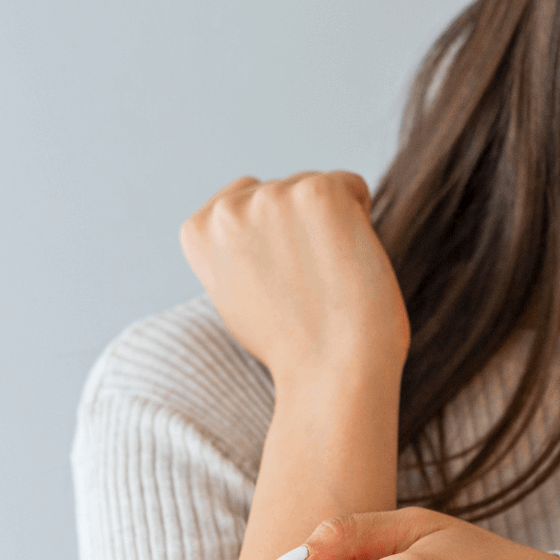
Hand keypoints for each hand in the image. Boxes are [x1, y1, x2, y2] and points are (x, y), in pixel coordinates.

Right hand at [178, 172, 411, 384]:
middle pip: (282, 191)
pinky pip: (352, 187)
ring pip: (317, 188)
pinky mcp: (318, 192)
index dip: (273, 242)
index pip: (244, 201)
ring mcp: (272, 196)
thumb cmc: (294, 345)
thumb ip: (238, 247)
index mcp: (198, 231)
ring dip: (330, 226)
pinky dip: (360, 220)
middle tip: (306, 288)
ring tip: (326, 280)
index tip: (277, 283)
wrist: (330, 372)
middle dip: (301, 230)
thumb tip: (265, 217)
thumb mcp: (237, 292)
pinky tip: (347, 262)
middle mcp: (227, 209)